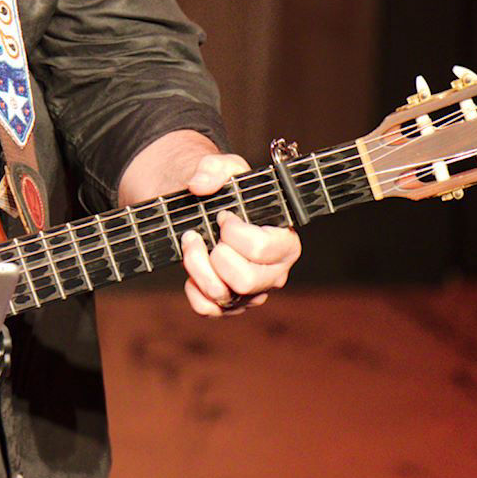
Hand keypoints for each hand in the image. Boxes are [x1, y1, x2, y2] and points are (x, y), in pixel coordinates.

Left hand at [118, 130, 301, 318]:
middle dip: (217, 254)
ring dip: (197, 266)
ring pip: (223, 296)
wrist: (198, 205)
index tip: (224, 217)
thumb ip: (214, 167)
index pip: (263, 249)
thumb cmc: (220, 190)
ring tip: (192, 242)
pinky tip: (192, 268)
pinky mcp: (228, 304)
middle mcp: (273, 272)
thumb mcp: (221, 168)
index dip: (235, 232)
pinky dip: (193, 290)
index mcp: (283, 240)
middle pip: (245, 280)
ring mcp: (251, 292)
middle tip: (208, 234)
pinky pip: (208, 310)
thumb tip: (200, 185)